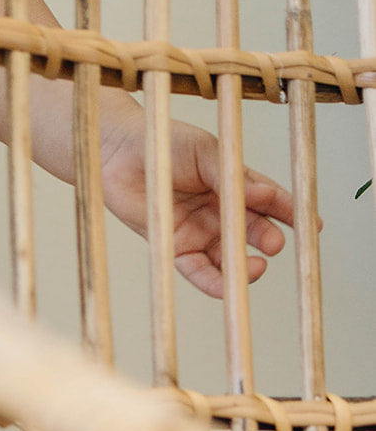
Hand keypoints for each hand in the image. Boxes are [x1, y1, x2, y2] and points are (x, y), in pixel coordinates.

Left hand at [99, 115, 296, 299]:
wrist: (119, 152)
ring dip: (243, 265)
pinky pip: (198, 270)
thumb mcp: (205, 152)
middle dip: (266, 239)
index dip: (289, 211)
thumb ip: (231, 176)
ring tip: (257, 268)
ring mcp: (198, 230)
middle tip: (275, 245)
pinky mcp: (175, 247)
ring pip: (227, 255)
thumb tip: (265, 194)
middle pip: (250, 230)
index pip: (267, 198)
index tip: (310, 224)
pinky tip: (228, 288)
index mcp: (231, 181)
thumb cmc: (164, 143)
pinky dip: (213, 281)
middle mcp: (218, 208)